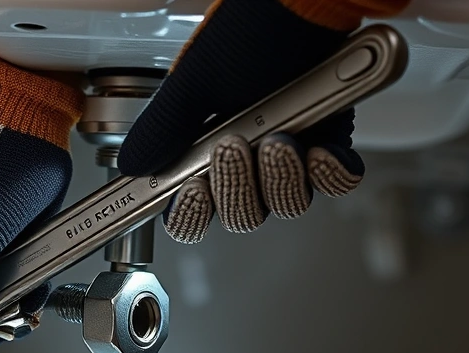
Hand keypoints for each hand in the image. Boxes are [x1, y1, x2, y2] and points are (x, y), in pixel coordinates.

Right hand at [120, 0, 395, 242]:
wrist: (305, 1)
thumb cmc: (252, 29)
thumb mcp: (196, 79)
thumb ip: (163, 127)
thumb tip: (132, 164)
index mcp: (205, 149)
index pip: (193, 208)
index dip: (191, 214)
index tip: (191, 193)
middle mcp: (249, 159)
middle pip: (242, 214)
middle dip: (237, 188)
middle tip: (233, 146)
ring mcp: (291, 154)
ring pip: (287, 203)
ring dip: (280, 180)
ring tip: (279, 140)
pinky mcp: (331, 143)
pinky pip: (336, 181)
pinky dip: (328, 173)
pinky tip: (316, 150)